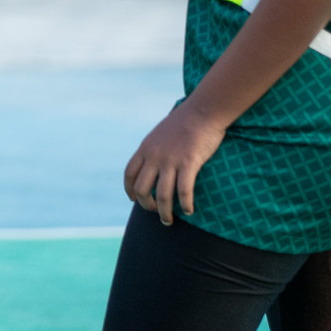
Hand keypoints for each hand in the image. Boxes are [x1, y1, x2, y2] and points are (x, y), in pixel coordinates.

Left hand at [123, 100, 226, 225]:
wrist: (202, 110)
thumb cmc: (185, 121)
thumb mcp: (160, 133)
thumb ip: (154, 148)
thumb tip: (154, 161)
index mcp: (146, 148)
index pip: (129, 173)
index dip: (129, 190)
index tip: (133, 200)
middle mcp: (154, 156)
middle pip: (141, 189)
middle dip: (146, 205)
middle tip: (155, 212)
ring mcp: (170, 160)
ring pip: (161, 195)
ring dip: (164, 212)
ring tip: (168, 220)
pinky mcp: (188, 163)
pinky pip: (183, 191)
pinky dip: (185, 204)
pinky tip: (189, 210)